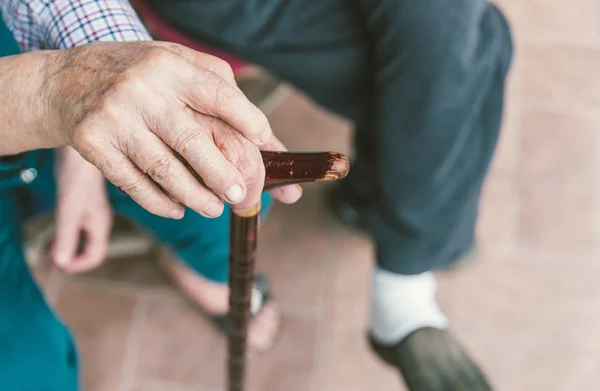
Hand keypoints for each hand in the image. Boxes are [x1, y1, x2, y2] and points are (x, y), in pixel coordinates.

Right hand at [39, 41, 300, 217]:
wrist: (63, 82)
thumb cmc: (137, 76)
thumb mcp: (177, 67)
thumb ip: (222, 94)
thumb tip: (269, 141)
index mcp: (169, 65)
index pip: (216, 93)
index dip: (245, 118)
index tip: (263, 138)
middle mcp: (141, 89)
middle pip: (191, 140)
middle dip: (221, 175)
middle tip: (240, 196)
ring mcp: (114, 117)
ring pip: (163, 169)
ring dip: (194, 197)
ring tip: (213, 209)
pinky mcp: (93, 143)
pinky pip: (134, 183)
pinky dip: (160, 202)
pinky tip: (177, 209)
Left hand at [50, 147, 112, 273]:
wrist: (80, 149)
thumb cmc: (77, 176)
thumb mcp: (69, 209)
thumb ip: (66, 237)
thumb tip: (60, 264)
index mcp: (100, 223)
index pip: (95, 256)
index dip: (77, 265)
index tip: (57, 265)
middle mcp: (98, 219)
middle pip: (88, 249)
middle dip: (69, 259)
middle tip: (47, 263)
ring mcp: (91, 210)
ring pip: (81, 238)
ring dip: (64, 247)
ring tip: (46, 251)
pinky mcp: (83, 202)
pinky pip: (75, 226)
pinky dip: (63, 234)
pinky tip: (52, 232)